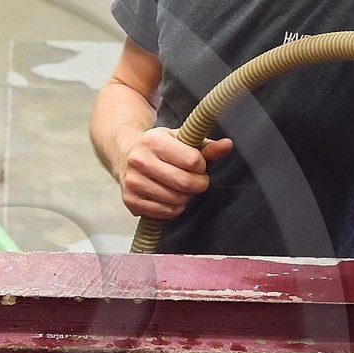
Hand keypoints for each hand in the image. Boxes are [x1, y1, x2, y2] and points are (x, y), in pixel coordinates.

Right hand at [118, 127, 232, 221]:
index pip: (192, 161)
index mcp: (154, 140)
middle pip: (185, 183)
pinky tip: (169, 197)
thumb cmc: (159, 147)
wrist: (125, 153)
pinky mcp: (130, 200)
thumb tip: (227, 145)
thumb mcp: (181, 140)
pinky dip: (173, 208)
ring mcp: (133, 182)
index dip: (201, 166)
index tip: (197, 165)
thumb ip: (206, 146)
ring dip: (185, 197)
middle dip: (197, 184)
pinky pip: (165, 212)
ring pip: (176, 200)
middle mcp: (139, 160)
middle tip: (195, 181)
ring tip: (179, 187)